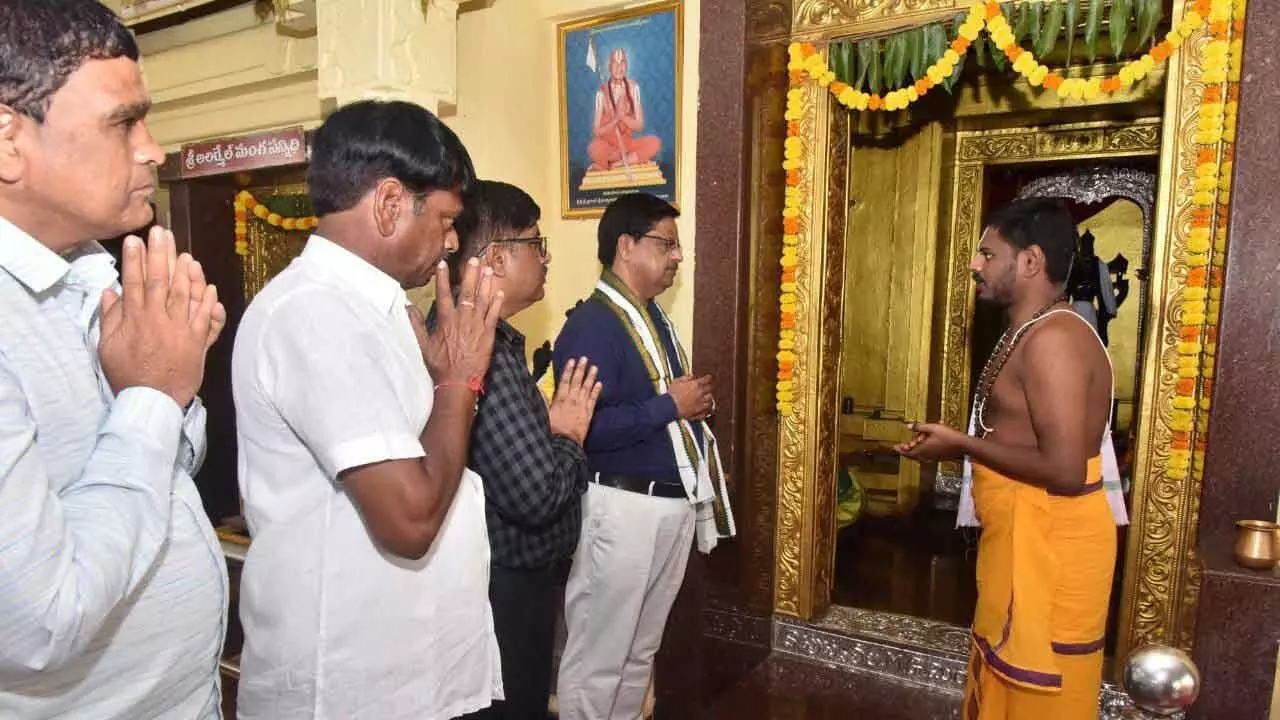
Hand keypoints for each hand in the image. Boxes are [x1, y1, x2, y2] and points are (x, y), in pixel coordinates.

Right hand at [98, 226, 223, 407]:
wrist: (152, 401)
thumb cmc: (128, 374)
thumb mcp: (107, 347)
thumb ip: (110, 317)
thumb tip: (110, 291)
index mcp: (135, 319)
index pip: (134, 281)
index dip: (135, 258)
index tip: (135, 239)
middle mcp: (159, 320)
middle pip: (161, 281)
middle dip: (161, 254)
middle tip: (162, 232)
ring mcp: (181, 330)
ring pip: (185, 295)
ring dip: (186, 273)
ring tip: (185, 254)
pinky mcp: (198, 342)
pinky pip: (206, 318)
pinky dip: (208, 301)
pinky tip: (209, 286)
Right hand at [415, 258, 502, 389]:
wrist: (458, 382)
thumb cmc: (440, 365)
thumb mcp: (423, 345)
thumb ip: (416, 324)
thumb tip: (407, 307)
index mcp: (446, 320)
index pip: (444, 294)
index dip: (443, 278)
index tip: (443, 263)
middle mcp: (463, 319)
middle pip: (468, 292)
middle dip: (470, 274)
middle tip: (474, 259)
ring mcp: (477, 326)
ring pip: (483, 300)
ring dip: (486, 284)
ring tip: (488, 269)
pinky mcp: (489, 334)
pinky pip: (494, 315)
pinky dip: (497, 303)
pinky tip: (500, 291)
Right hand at [548, 357, 601, 445]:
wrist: (565, 442)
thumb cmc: (553, 429)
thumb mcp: (544, 414)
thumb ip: (542, 400)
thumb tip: (538, 388)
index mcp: (560, 399)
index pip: (564, 381)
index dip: (568, 370)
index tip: (572, 360)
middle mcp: (572, 400)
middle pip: (577, 381)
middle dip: (580, 369)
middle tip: (585, 359)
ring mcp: (582, 406)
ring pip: (587, 388)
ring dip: (591, 377)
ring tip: (594, 367)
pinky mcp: (588, 413)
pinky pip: (593, 400)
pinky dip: (597, 391)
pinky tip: (600, 384)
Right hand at [668, 374, 713, 420]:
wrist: (669, 407)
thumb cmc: (672, 394)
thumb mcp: (677, 381)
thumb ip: (686, 377)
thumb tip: (692, 376)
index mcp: (696, 385)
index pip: (707, 379)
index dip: (708, 378)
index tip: (708, 378)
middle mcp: (700, 394)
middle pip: (711, 389)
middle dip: (710, 387)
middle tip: (708, 387)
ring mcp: (701, 404)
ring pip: (711, 400)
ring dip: (710, 399)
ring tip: (708, 398)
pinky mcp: (699, 413)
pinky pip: (707, 411)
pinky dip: (707, 410)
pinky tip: (706, 408)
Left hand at [894, 422, 969, 462]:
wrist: (962, 445)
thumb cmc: (948, 436)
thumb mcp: (932, 427)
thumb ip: (919, 427)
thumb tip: (908, 426)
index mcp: (922, 449)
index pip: (907, 451)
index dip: (900, 449)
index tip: (894, 447)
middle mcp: (926, 455)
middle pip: (912, 455)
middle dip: (905, 451)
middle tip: (901, 447)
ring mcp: (932, 457)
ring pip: (919, 456)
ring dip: (913, 452)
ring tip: (911, 447)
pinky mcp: (938, 457)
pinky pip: (926, 456)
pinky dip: (921, 453)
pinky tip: (924, 449)